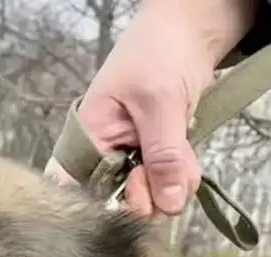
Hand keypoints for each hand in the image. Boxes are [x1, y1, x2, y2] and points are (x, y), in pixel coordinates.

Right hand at [46, 0, 257, 219]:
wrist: (191, 31)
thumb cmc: (160, 51)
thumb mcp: (160, 102)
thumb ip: (163, 157)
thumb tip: (167, 205)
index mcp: (89, 139)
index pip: (80, 195)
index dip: (107, 209)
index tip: (137, 191)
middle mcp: (106, 157)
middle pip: (122, 208)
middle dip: (154, 195)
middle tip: (170, 165)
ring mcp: (132, 162)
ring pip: (152, 202)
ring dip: (176, 184)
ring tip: (183, 149)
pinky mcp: (156, 162)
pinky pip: (170, 188)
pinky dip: (184, 176)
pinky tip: (188, 153)